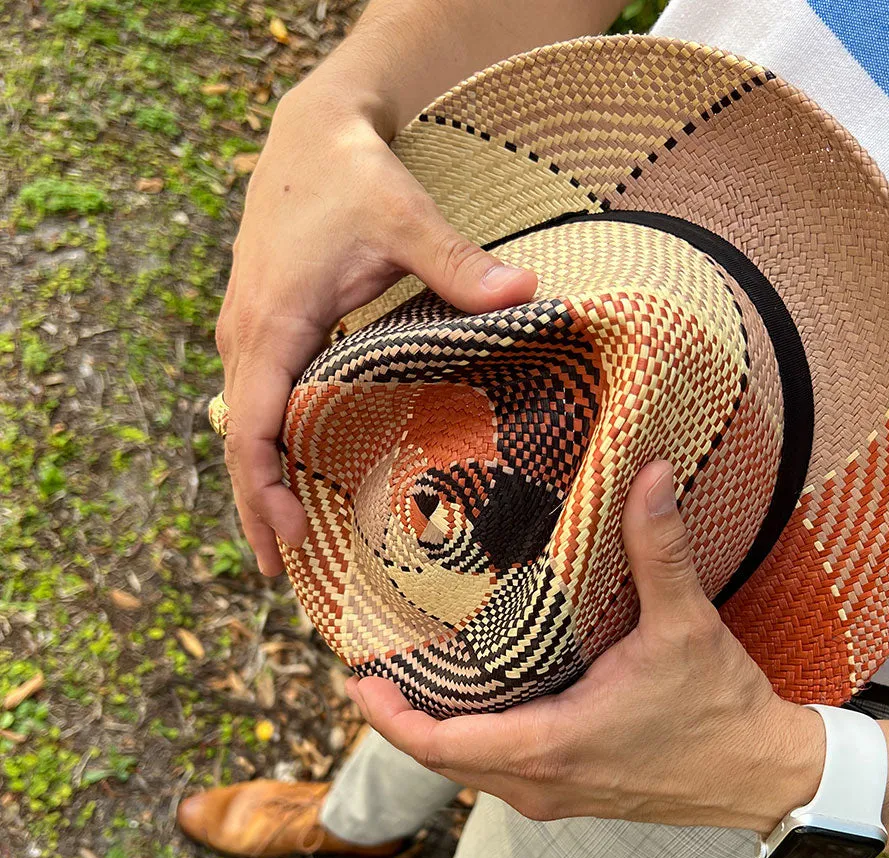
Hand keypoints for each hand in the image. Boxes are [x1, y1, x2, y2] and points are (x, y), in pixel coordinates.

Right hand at [215, 74, 537, 574]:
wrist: (311, 132)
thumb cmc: (351, 175)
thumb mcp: (405, 217)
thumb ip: (460, 263)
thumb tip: (529, 294)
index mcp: (273, 322)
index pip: (251, 424)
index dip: (263, 487)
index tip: (290, 539)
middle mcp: (248, 335)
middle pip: (238, 442)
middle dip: (256, 508)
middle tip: (285, 572)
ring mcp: (250, 333)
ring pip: (243, 426)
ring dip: (259, 485)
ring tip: (286, 545)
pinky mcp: (265, 328)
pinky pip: (257, 402)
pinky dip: (270, 449)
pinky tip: (297, 478)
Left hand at [348, 461, 825, 832]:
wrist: (763, 776)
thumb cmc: (721, 709)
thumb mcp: (686, 625)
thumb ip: (660, 548)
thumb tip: (649, 472)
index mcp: (554, 745)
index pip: (441, 746)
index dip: (388, 717)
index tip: (353, 679)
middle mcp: (543, 783)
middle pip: (441, 761)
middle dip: (398, 720)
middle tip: (370, 669)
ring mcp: (555, 797)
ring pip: (468, 772)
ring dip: (432, 733)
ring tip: (408, 680)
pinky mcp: (571, 795)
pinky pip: (497, 775)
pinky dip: (468, 745)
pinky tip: (469, 705)